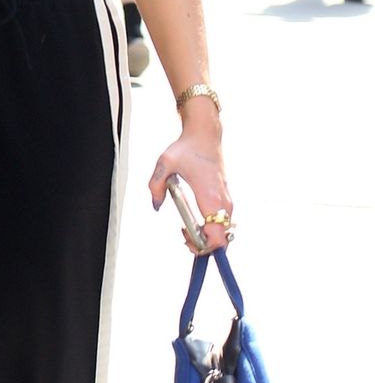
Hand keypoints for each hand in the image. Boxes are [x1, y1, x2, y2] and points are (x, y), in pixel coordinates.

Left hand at [149, 130, 231, 251]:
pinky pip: (222, 223)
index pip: (217, 237)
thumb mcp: (164, 164)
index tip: (186, 239)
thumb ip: (155, 186)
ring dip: (207, 237)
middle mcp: (223, 202)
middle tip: (183, 235)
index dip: (203, 247)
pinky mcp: (225, 198)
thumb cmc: (187, 149)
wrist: (205, 135)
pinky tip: (194, 222)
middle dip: (203, 245)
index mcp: (210, 198)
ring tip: (186, 229)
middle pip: (222, 240)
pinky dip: (210, 229)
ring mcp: (227, 201)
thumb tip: (156, 205)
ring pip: (224, 233)